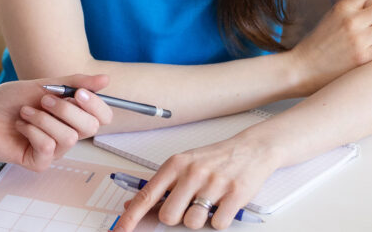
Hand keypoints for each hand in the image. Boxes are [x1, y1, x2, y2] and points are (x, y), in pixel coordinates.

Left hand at [0, 74, 113, 171]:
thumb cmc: (10, 100)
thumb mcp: (43, 85)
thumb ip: (74, 83)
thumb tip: (105, 79)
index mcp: (72, 114)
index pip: (103, 116)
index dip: (96, 105)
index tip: (79, 93)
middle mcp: (67, 132)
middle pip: (91, 127)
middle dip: (67, 110)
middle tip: (44, 100)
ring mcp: (54, 149)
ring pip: (69, 137)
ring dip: (44, 119)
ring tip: (25, 112)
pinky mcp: (39, 161)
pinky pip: (48, 147)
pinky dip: (33, 131)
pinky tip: (20, 126)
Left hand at [114, 135, 279, 230]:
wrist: (252, 148)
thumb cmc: (215, 158)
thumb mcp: (184, 165)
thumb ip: (160, 186)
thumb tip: (132, 206)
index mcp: (176, 165)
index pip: (147, 196)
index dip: (131, 218)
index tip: (119, 230)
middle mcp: (193, 172)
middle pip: (169, 216)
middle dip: (176, 218)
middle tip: (188, 206)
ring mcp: (214, 183)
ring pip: (192, 222)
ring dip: (199, 220)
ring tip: (208, 204)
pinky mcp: (235, 194)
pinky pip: (218, 223)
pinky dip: (219, 220)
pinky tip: (223, 205)